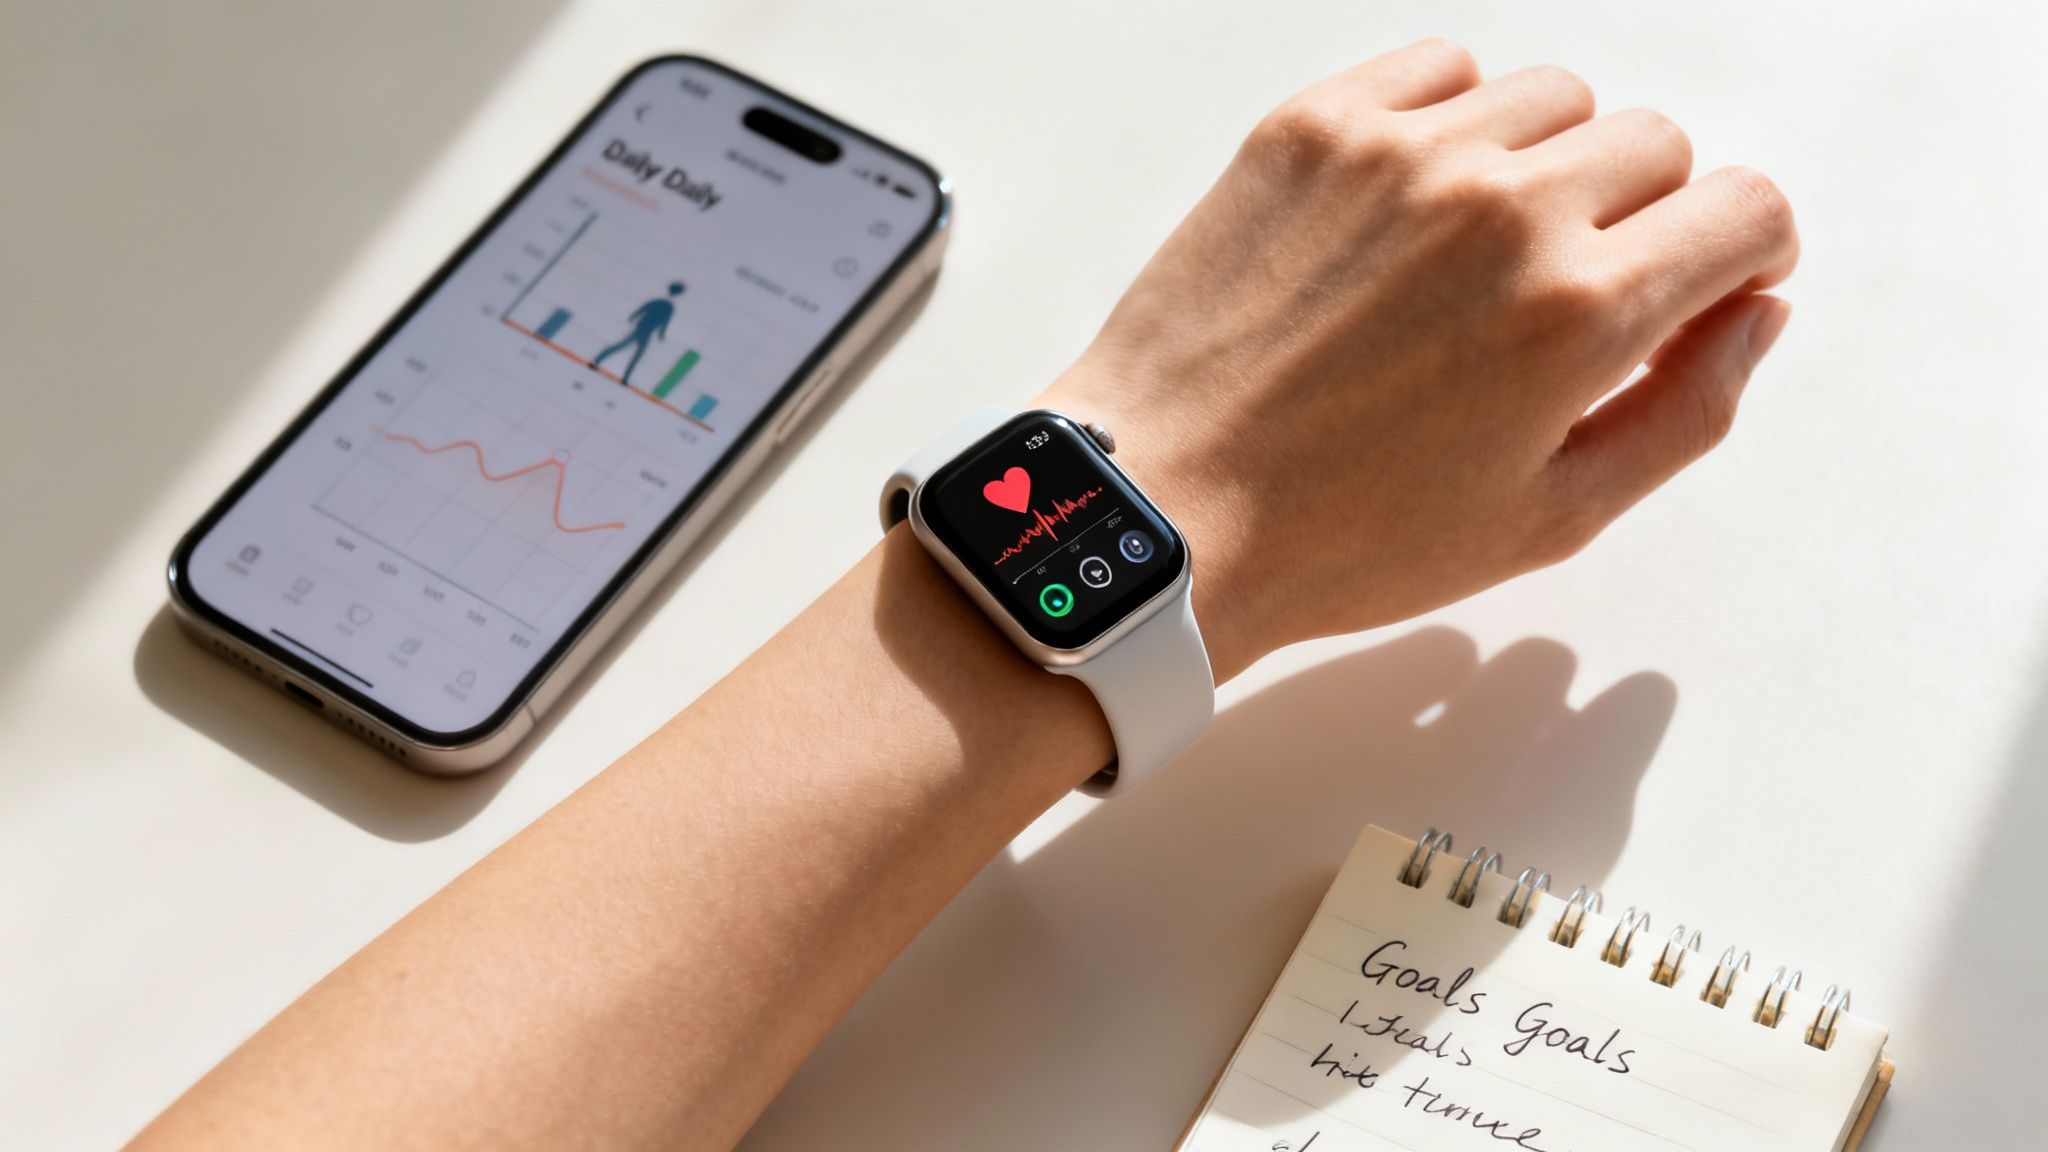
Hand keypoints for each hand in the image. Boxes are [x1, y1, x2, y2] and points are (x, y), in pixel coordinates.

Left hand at [1037, 39, 1796, 679]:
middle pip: (1657, 146)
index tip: (1703, 285)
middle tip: (1570, 296)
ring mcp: (1401, 153)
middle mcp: (1503, 207)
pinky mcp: (1312, 127)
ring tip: (1481, 255)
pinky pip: (1442, 68)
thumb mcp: (1551, 517)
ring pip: (1554, 98)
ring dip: (1550, 163)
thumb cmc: (1347, 538)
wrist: (1164, 507)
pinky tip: (1417, 203)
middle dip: (1646, 218)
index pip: (1746, 209)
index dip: (1742, 255)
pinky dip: (1455, 118)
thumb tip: (1756, 311)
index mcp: (1580, 312)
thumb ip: (1685, 411)